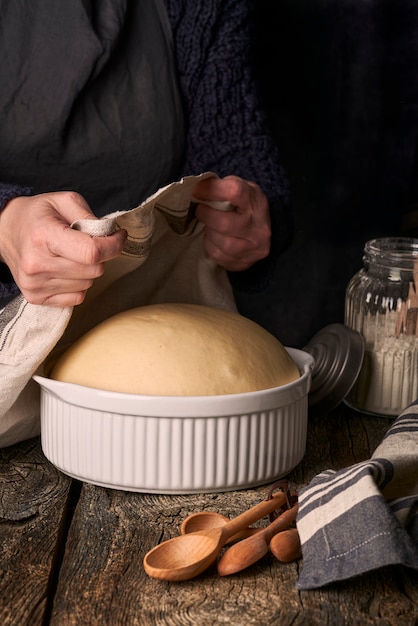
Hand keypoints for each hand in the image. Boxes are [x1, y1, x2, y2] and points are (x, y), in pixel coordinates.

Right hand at [0, 191, 126, 306]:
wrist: (4, 231)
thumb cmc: (37, 215)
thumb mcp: (63, 201)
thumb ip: (89, 215)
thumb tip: (109, 234)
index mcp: (44, 236)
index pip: (92, 252)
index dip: (113, 245)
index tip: (118, 236)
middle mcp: (37, 263)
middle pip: (94, 270)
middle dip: (100, 255)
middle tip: (89, 243)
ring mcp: (35, 284)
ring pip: (87, 284)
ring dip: (87, 270)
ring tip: (72, 255)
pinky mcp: (36, 297)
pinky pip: (77, 298)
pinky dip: (78, 284)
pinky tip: (66, 269)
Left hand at [192, 175, 270, 270]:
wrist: (261, 230)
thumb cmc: (245, 207)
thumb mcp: (240, 189)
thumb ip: (221, 187)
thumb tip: (197, 190)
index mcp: (256, 203)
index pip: (234, 192)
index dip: (211, 191)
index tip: (198, 191)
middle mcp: (259, 228)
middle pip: (224, 224)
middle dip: (206, 217)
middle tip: (200, 211)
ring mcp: (254, 249)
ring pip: (220, 244)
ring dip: (208, 234)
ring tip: (209, 227)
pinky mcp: (245, 263)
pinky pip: (219, 257)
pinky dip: (211, 247)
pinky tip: (214, 240)